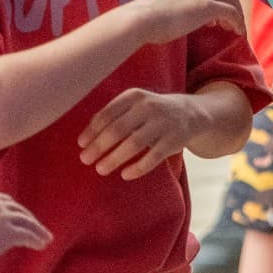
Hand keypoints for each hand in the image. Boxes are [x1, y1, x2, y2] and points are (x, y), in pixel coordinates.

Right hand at [0, 193, 50, 271]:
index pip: (3, 201)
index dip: (14, 210)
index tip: (21, 217)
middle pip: (18, 210)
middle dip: (29, 219)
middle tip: (38, 228)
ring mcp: (2, 216)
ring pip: (26, 221)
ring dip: (38, 230)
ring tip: (46, 239)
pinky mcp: (8, 231)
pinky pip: (27, 234)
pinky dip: (36, 239)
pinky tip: (41, 245)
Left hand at [77, 89, 200, 179]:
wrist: (191, 113)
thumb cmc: (151, 112)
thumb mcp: (134, 104)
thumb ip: (113, 115)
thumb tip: (86, 138)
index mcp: (134, 97)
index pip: (107, 114)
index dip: (92, 131)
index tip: (81, 144)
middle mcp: (149, 107)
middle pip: (118, 129)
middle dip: (99, 147)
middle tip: (85, 160)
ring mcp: (163, 124)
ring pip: (134, 144)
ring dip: (114, 159)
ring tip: (101, 169)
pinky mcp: (174, 141)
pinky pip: (153, 157)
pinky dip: (138, 168)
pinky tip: (125, 175)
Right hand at [129, 0, 244, 46]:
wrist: (138, 21)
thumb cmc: (141, 21)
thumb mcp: (156, 9)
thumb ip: (168, 9)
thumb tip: (173, 20)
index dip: (213, 2)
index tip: (213, 19)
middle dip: (229, 6)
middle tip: (230, 24)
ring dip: (237, 14)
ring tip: (236, 29)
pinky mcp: (208, 6)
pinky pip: (231, 12)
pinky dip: (238, 22)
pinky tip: (238, 33)